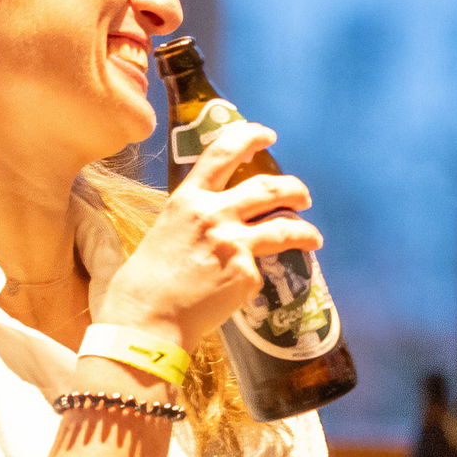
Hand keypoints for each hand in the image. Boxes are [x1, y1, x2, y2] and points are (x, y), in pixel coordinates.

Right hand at [94, 120, 321, 351]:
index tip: (266, 135)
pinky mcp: (247, 273)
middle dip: (293, 188)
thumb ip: (188, 219)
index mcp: (187, 199)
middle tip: (302, 196)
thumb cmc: (143, 284)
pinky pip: (263, 269)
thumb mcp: (162, 232)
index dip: (249, 136)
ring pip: (284, 225)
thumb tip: (199, 218)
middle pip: (268, 187)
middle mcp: (214, 213)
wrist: (147, 321)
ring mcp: (234, 243)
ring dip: (305, 228)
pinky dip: (262, 276)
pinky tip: (252, 287)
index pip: (222, 152)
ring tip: (313, 236)